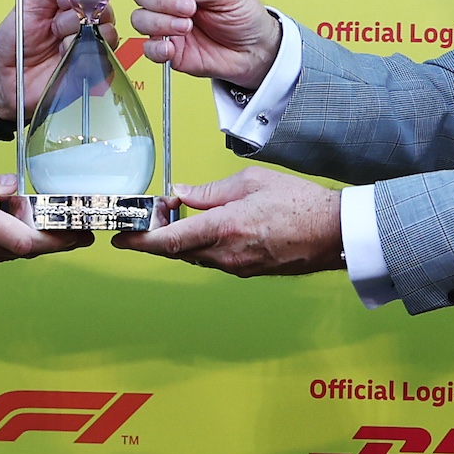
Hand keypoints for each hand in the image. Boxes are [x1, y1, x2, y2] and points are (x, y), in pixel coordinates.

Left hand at [0, 0, 114, 122]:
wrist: (5, 76)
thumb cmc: (14, 40)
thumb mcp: (31, 3)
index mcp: (73, 4)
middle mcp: (86, 24)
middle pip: (106, 9)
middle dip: (80, 14)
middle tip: (56, 23)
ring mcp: (91, 46)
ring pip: (108, 33)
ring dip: (79, 36)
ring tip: (58, 42)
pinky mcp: (93, 70)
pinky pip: (105, 59)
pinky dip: (85, 56)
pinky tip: (66, 58)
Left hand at [113, 167, 342, 276]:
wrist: (334, 234)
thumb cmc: (299, 203)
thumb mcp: (250, 182)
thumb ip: (210, 190)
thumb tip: (181, 194)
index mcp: (225, 228)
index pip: (170, 240)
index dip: (140, 241)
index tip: (120, 238)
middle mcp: (226, 254)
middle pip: (176, 251)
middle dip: (156, 235)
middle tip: (148, 216)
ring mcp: (237, 267)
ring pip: (193, 256)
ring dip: (178, 239)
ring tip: (174, 215)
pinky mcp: (247, 271)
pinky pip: (212, 259)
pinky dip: (199, 244)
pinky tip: (202, 227)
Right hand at [130, 0, 281, 89]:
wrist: (255, 49)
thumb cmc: (243, 14)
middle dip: (162, 0)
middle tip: (190, 8)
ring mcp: (165, 24)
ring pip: (139, 19)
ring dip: (161, 23)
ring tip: (188, 27)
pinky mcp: (168, 49)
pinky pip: (147, 48)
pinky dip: (155, 48)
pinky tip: (172, 48)